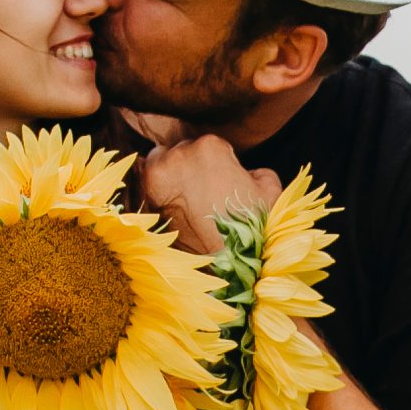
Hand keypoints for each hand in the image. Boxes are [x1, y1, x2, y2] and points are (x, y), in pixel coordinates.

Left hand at [136, 131, 281, 254]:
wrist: (223, 263)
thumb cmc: (250, 227)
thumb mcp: (270, 190)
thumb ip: (257, 170)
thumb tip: (247, 173)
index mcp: (210, 146)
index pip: (212, 145)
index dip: (220, 164)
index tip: (223, 181)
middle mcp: (179, 154)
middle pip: (183, 151)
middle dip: (193, 166)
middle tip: (204, 190)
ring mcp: (157, 174)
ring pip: (160, 160)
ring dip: (170, 172)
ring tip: (185, 195)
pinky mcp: (144, 195)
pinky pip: (141, 180)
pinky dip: (151, 185)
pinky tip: (165, 198)